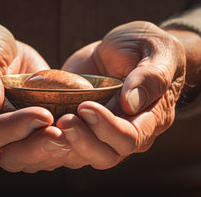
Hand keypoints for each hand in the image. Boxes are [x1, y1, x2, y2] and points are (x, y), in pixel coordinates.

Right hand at [0, 20, 69, 171]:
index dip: (16, 126)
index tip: (43, 114)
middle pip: (8, 155)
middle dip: (37, 147)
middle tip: (64, 135)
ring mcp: (4, 139)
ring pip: (27, 161)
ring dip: (52, 153)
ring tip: (75, 138)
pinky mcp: (26, 137)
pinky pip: (43, 154)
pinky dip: (61, 151)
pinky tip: (79, 138)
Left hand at [58, 21, 186, 168]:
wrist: (128, 45)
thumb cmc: (150, 46)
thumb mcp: (159, 51)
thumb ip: (151, 76)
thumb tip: (131, 104)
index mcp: (152, 118)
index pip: (132, 138)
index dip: (108, 128)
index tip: (86, 106)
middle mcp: (129, 131)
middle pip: (107, 155)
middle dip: (84, 141)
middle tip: (64, 119)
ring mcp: (103, 131)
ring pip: (84, 155)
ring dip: (67, 143)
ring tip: (52, 122)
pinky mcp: (82, 124)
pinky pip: (67, 143)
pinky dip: (53, 139)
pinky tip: (41, 125)